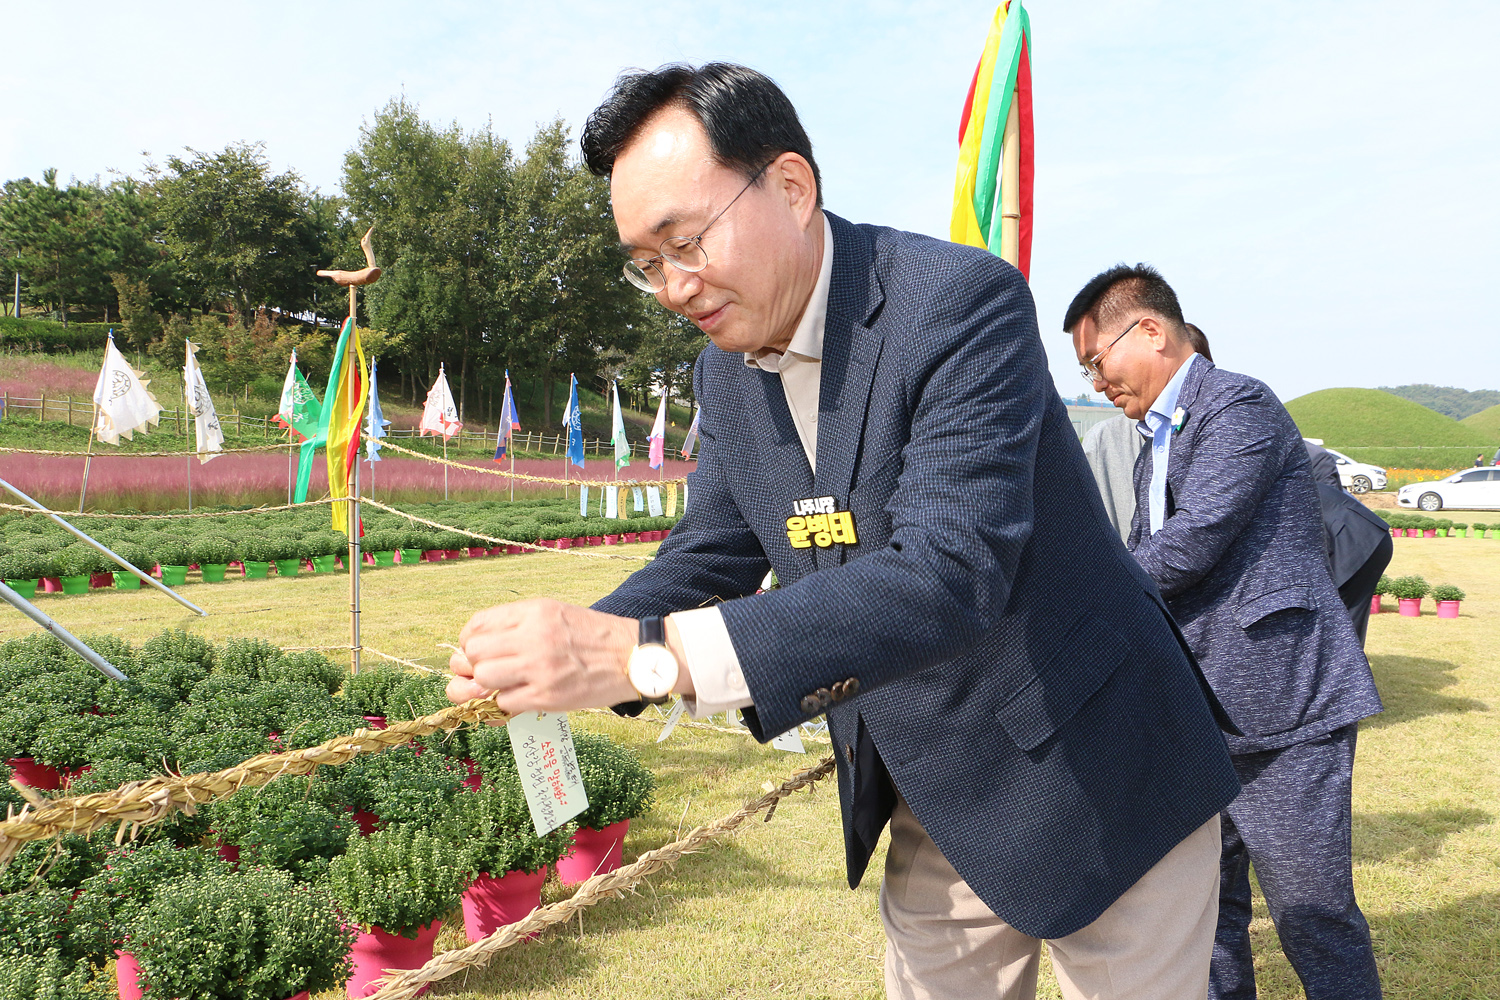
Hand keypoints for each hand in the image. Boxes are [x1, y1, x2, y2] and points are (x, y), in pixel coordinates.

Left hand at [446, 599, 640, 713]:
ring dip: (485, 685)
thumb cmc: (594, 635)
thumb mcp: (555, 613)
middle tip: (485, 670)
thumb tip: (476, 648)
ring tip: (500, 684)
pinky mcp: (547, 696)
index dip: (469, 641)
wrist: (635, 656)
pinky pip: (503, 702)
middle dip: (472, 664)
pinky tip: (520, 695)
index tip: (478, 650)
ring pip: (483, 679)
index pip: (477, 626)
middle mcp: (534, 637)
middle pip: (473, 654)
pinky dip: (506, 702)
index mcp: (535, 612)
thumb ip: (517, 625)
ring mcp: (540, 668)